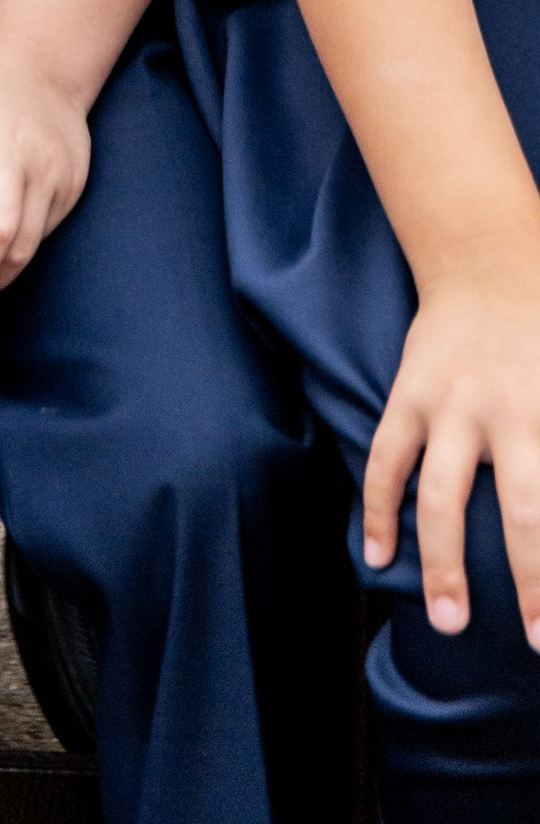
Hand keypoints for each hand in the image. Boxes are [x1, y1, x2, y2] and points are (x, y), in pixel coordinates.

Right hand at [363, 256, 539, 636]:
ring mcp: (448, 405)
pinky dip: (378, 509)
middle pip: (519, 510)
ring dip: (442, 562)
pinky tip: (376, 557)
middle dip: (528, 580)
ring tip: (447, 623)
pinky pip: (386, 460)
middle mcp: (504, 412)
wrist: (486, 258)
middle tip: (534, 641)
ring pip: (440, 495)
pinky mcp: (408, 395)